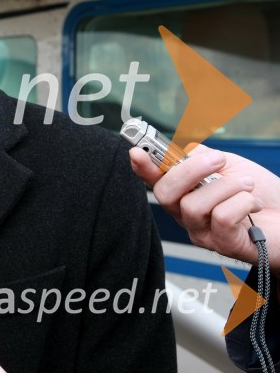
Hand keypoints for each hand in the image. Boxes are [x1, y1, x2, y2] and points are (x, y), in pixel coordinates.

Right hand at [130, 145, 279, 276]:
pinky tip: (252, 204)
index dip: (142, 167)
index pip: (155, 180)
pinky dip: (241, 202)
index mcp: (184, 192)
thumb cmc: (259, 193)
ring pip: (193, 205)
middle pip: (164, 194)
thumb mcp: (227, 165)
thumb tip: (181, 153)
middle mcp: (186, 214)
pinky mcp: (223, 244)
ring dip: (226, 187)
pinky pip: (221, 217)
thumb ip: (200, 158)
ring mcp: (202, 232)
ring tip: (247, 185)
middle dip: (189, 171)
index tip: (136, 152)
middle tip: (217, 161)